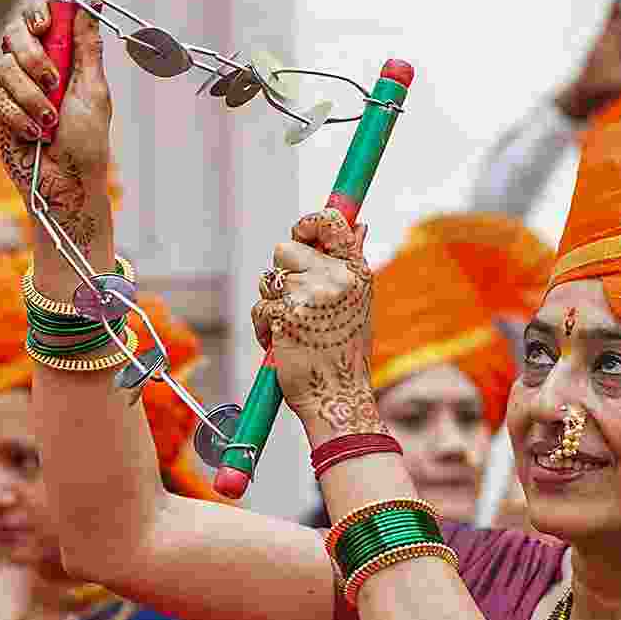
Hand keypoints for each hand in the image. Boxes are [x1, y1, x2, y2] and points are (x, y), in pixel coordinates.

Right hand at [0, 0, 112, 251]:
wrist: (68, 184)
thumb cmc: (86, 144)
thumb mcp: (94, 91)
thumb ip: (88, 48)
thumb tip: (93, 6)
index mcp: (59, 60)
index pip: (39, 21)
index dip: (38, 15)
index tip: (46, 25)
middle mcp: (32, 71)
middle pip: (13, 34)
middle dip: (32, 55)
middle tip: (52, 79)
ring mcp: (11, 91)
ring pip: (4, 67)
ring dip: (31, 96)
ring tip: (50, 121)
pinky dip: (19, 116)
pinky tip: (35, 134)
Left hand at [250, 210, 380, 444]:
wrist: (338, 397)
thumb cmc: (343, 354)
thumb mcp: (357, 304)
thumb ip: (349, 266)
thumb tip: (359, 226)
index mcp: (356, 272)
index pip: (332, 222)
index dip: (309, 222)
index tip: (300, 235)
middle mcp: (336, 278)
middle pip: (286, 249)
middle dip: (283, 275)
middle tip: (297, 304)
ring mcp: (312, 295)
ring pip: (270, 279)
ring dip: (272, 303)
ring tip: (292, 328)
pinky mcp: (288, 314)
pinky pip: (261, 306)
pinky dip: (264, 326)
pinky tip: (283, 343)